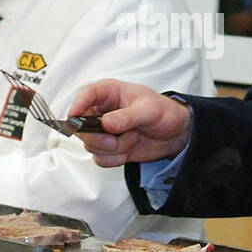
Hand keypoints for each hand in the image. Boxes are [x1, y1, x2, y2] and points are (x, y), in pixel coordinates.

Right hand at [67, 80, 192, 167]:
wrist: (177, 133)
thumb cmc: (165, 112)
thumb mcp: (149, 110)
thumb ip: (127, 117)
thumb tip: (106, 123)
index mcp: (109, 93)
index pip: (85, 95)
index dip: (77, 105)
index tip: (74, 117)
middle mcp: (102, 112)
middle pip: (81, 126)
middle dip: (98, 137)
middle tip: (115, 139)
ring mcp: (104, 132)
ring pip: (91, 145)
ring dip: (113, 148)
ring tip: (133, 138)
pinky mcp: (109, 148)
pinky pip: (101, 158)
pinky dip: (116, 158)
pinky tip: (130, 148)